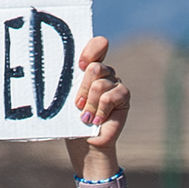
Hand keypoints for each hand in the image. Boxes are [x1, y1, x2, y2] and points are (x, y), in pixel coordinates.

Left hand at [66, 34, 130, 177]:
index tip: (79, 65)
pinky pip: (110, 97)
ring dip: (89, 104)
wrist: (85, 142)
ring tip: (85, 117)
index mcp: (90, 67)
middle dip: (83, 88)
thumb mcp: (67, 97)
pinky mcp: (123, 96)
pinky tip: (96, 120)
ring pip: (100, 85)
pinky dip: (100, 110)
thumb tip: (65, 68)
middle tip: (77, 105)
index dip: (91, 51)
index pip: (98, 45)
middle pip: (95, 67)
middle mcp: (105, 72)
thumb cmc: (72, 119)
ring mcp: (115, 83)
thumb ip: (70, 82)